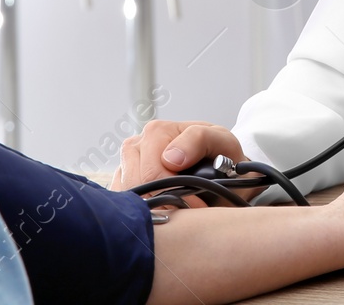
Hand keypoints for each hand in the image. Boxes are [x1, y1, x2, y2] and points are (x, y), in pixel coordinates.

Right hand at [109, 119, 252, 202]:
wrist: (222, 172)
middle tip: (188, 210)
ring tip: (179, 209)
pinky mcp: (122, 184)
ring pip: (128, 198)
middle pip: (137, 187)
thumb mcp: (221, 141)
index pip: (151, 173)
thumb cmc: (221, 156)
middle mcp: (136, 146)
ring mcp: (126, 166)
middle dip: (164, 203)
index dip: (173, 193)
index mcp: (157, 131)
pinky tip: (163, 209)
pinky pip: (124, 205)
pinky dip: (143, 212)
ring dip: (154, 209)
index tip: (195, 204)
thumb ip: (198, 140)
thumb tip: (170, 158)